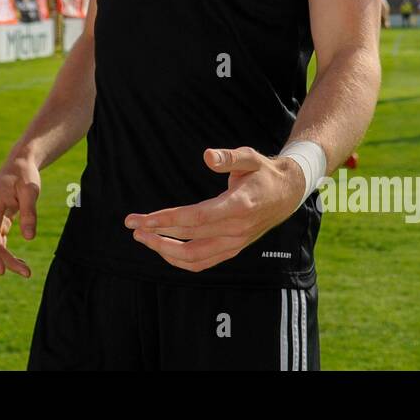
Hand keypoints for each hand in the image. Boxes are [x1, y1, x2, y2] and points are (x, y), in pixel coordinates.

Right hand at [0, 148, 41, 277]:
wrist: (19, 163)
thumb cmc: (25, 175)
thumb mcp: (30, 191)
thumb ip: (29, 213)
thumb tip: (30, 238)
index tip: (2, 271)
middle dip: (7, 260)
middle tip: (27, 273)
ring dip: (8, 258)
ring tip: (26, 272)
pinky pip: (0, 240)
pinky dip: (8, 252)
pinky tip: (20, 262)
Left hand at [125, 147, 304, 272]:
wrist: (287, 194)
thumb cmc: (264, 173)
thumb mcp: (250, 158)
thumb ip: (228, 157)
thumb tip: (207, 156)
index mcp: (238, 206)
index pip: (195, 218)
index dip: (166, 220)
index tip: (142, 219)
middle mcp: (236, 230)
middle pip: (189, 239)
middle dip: (156, 234)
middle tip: (132, 225)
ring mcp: (235, 243)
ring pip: (194, 258)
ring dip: (164, 250)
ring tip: (143, 237)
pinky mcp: (233, 250)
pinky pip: (203, 263)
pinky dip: (180, 260)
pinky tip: (163, 248)